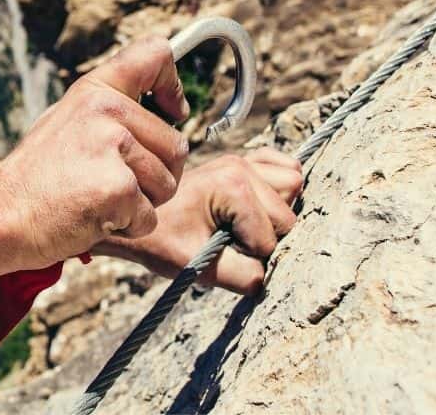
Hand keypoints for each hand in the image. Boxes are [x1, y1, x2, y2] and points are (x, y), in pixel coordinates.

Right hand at [0, 37, 190, 267]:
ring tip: (97, 199)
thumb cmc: (37, 176)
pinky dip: (128, 227)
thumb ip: (111, 110)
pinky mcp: (119, 188)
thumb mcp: (68, 121)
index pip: (156, 54)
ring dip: (142, 204)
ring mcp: (114, 147)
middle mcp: (107, 110)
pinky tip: (93, 218)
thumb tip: (165, 108)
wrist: (1, 213)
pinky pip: (150, 217)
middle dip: (157, 175)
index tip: (174, 110)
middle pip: (176, 145)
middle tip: (111, 183)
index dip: (173, 85)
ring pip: (168, 184)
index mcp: (96, 90)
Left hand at [95, 148, 302, 292]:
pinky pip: (284, 166)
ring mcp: (243, 160)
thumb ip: (243, 276)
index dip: (251, 256)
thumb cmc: (163, 241)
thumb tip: (272, 277)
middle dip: (267, 237)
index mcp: (233, 187)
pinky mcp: (244, 160)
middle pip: (288, 214)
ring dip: (278, 212)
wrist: (141, 217)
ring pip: (293, 185)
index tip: (222, 254)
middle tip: (234, 244)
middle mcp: (242, 166)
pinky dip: (281, 186)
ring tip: (246, 226)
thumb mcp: (200, 266)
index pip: (271, 238)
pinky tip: (261, 205)